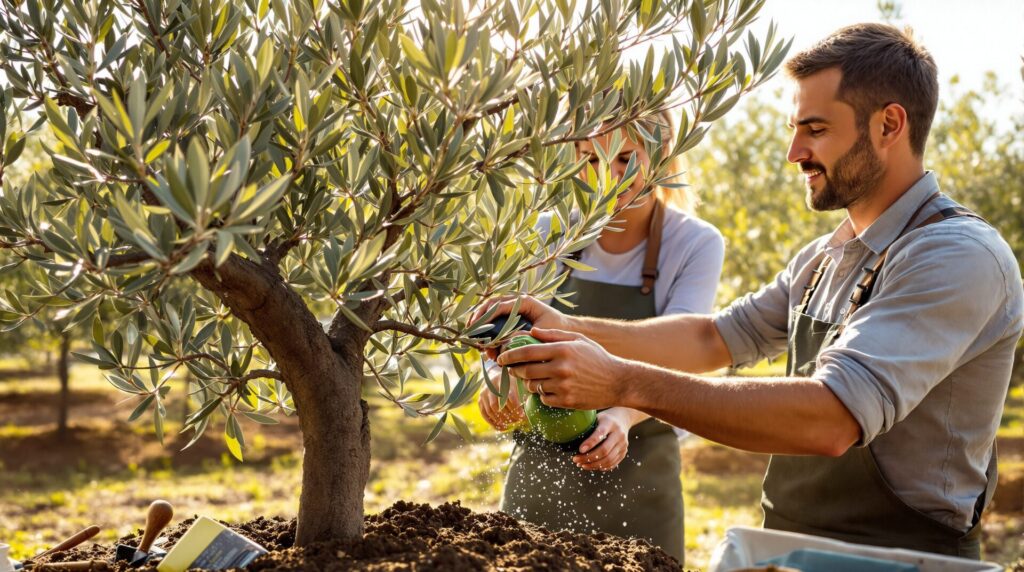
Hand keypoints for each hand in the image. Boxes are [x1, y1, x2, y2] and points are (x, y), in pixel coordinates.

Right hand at [470, 295, 570, 359]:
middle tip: (471, 334)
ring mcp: (514, 310)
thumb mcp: (541, 331)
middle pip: (490, 306)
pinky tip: (488, 346)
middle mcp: (516, 303)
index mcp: (524, 302)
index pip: (498, 305)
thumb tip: (505, 341)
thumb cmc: (557, 329)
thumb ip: (524, 334)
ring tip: (480, 344)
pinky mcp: (514, 319)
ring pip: (491, 314)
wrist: (567, 330)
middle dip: (478, 319)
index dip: (484, 316)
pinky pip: (497, 323)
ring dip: (483, 328)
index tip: (475, 327)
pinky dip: (490, 334)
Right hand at [477, 366, 525, 430]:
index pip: (509, 396)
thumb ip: (524, 391)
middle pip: (499, 405)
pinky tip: (502, 427)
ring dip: (502, 420)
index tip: (522, 416)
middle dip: (510, 415)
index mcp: (503, 379)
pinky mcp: (480, 400)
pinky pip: (485, 414)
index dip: (516, 408)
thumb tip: (532, 407)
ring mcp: (484, 393)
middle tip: (518, 420)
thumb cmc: (510, 380)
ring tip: (511, 423)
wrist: (493, 375)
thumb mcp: (518, 381)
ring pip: (491, 410)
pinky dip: (493, 423)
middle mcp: (491, 386)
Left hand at [497, 327, 628, 410]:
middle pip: (526, 371)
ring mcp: (563, 386)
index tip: (501, 358)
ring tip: (536, 378)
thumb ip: (553, 335)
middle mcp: (561, 368)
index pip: (527, 352)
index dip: (510, 356)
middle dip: (515, 370)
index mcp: (562, 350)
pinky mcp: (566, 401)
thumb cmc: (598, 358)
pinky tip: (550, 389)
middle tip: (513, 369)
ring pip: (533, 386)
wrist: (618, 381)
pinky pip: (544, 399)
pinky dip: (543, 395)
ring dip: (530, 383)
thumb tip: (530, 332)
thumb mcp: (578, 340)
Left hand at [573, 409, 630, 470]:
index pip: (600, 434)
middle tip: (576, 460)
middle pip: (604, 450)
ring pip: (608, 460)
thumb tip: (569, 435)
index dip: (589, 443)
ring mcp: (623, 444)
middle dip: (588, 458)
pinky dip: (600, 467)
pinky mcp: (623, 452)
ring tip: (581, 465)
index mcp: (610, 423)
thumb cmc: (603, 419)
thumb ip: (587, 425)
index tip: (579, 450)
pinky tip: (590, 466)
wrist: (622, 420)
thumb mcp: (596, 417)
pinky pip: (612, 464)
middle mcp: (619, 434)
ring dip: (593, 465)